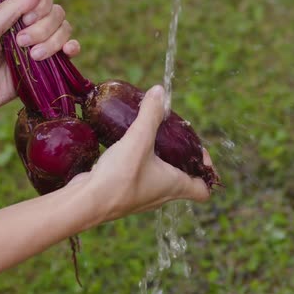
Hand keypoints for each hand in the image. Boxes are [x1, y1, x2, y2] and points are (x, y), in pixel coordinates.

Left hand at [0, 0, 79, 115]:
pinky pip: (70, 51)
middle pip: (57, 13)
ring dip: (52, 42)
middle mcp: (32, 25)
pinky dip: (72, 48)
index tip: (27, 19)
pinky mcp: (48, 66)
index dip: (42, 4)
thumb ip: (13, 7)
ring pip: (65, 31)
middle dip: (43, 29)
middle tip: (21, 43)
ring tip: (33, 57)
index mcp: (16, 11)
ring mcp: (41, 45)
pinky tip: (66, 53)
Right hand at [68, 85, 211, 225]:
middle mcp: (163, 196)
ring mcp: (143, 198)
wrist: (86, 202)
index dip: (207, 172)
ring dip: (162, 163)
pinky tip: (128, 150)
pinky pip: (141, 179)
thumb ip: (150, 115)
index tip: (198, 152)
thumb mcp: (139, 139)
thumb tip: (159, 91)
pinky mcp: (125, 195)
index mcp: (175, 186)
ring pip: (161, 181)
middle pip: (184, 182)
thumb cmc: (119, 176)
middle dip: (183, 160)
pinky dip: (141, 166)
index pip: (204, 190)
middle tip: (174, 138)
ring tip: (152, 140)